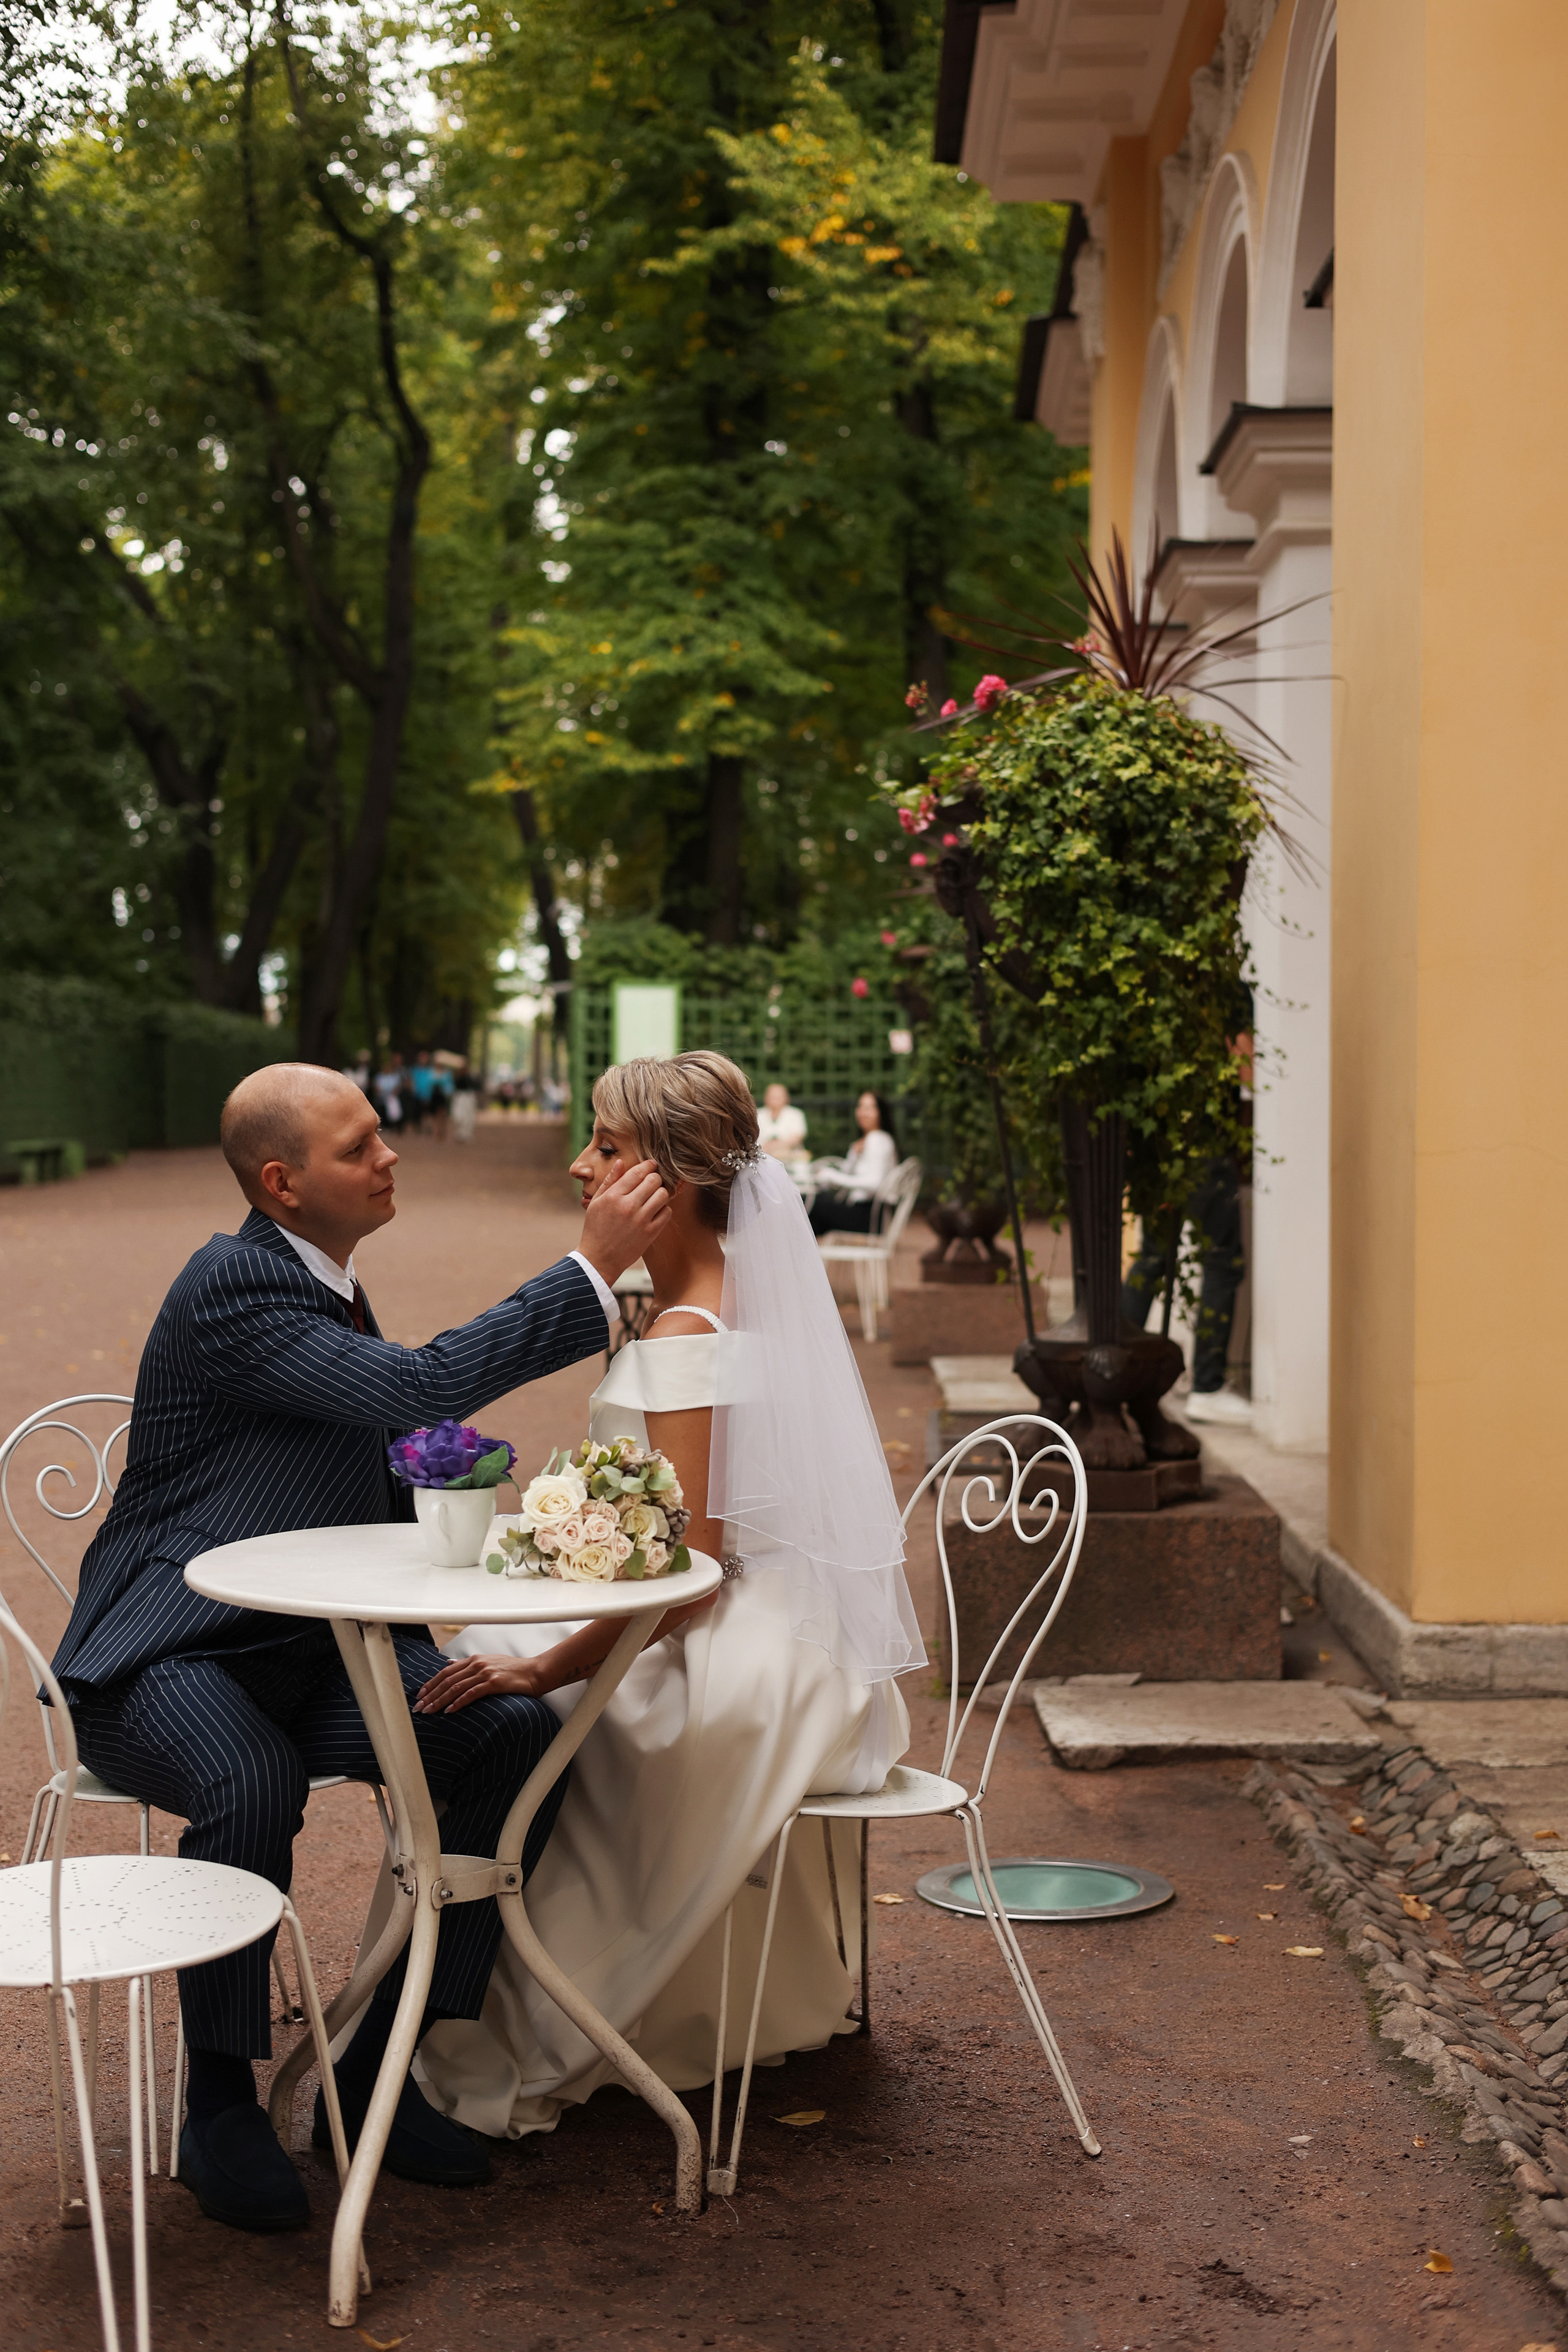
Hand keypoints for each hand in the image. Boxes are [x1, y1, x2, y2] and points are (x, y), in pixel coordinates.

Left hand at [414, 1654, 547, 1713]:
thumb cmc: (513, 1670)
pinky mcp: (494, 1683)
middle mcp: (477, 1664)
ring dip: (439, 1700)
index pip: (446, 1672)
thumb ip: (468, 1664)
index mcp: (474, 1659)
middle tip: (418, 1707)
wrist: (535, 1672)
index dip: (431, 1683)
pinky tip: (449, 1711)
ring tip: (428, 1711)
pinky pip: (471, 1694)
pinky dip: (458, 1702)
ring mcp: (485, 1673)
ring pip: (455, 1687)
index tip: (420, 1695)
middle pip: (447, 1680)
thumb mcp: (489, 1662)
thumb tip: (449, 1663)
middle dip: (431, 1694)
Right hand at [578, 1156, 670, 1287]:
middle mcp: (628, 1206)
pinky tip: (655, 1212)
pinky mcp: (650, 1233)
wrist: (599, 1259)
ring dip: (660, 1193)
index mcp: (613, 1196)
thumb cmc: (596, 1229)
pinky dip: (664, 1209)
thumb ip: (610, 1181)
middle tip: (652, 1182)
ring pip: (663, 1194)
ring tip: (653, 1197)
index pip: (637, 1172)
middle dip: (654, 1178)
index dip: (648, 1165)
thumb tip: (621, 1162)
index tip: (651, 1165)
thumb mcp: (596, 1202)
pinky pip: (667, 1212)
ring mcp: (641, 1220)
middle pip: (653, 1180)